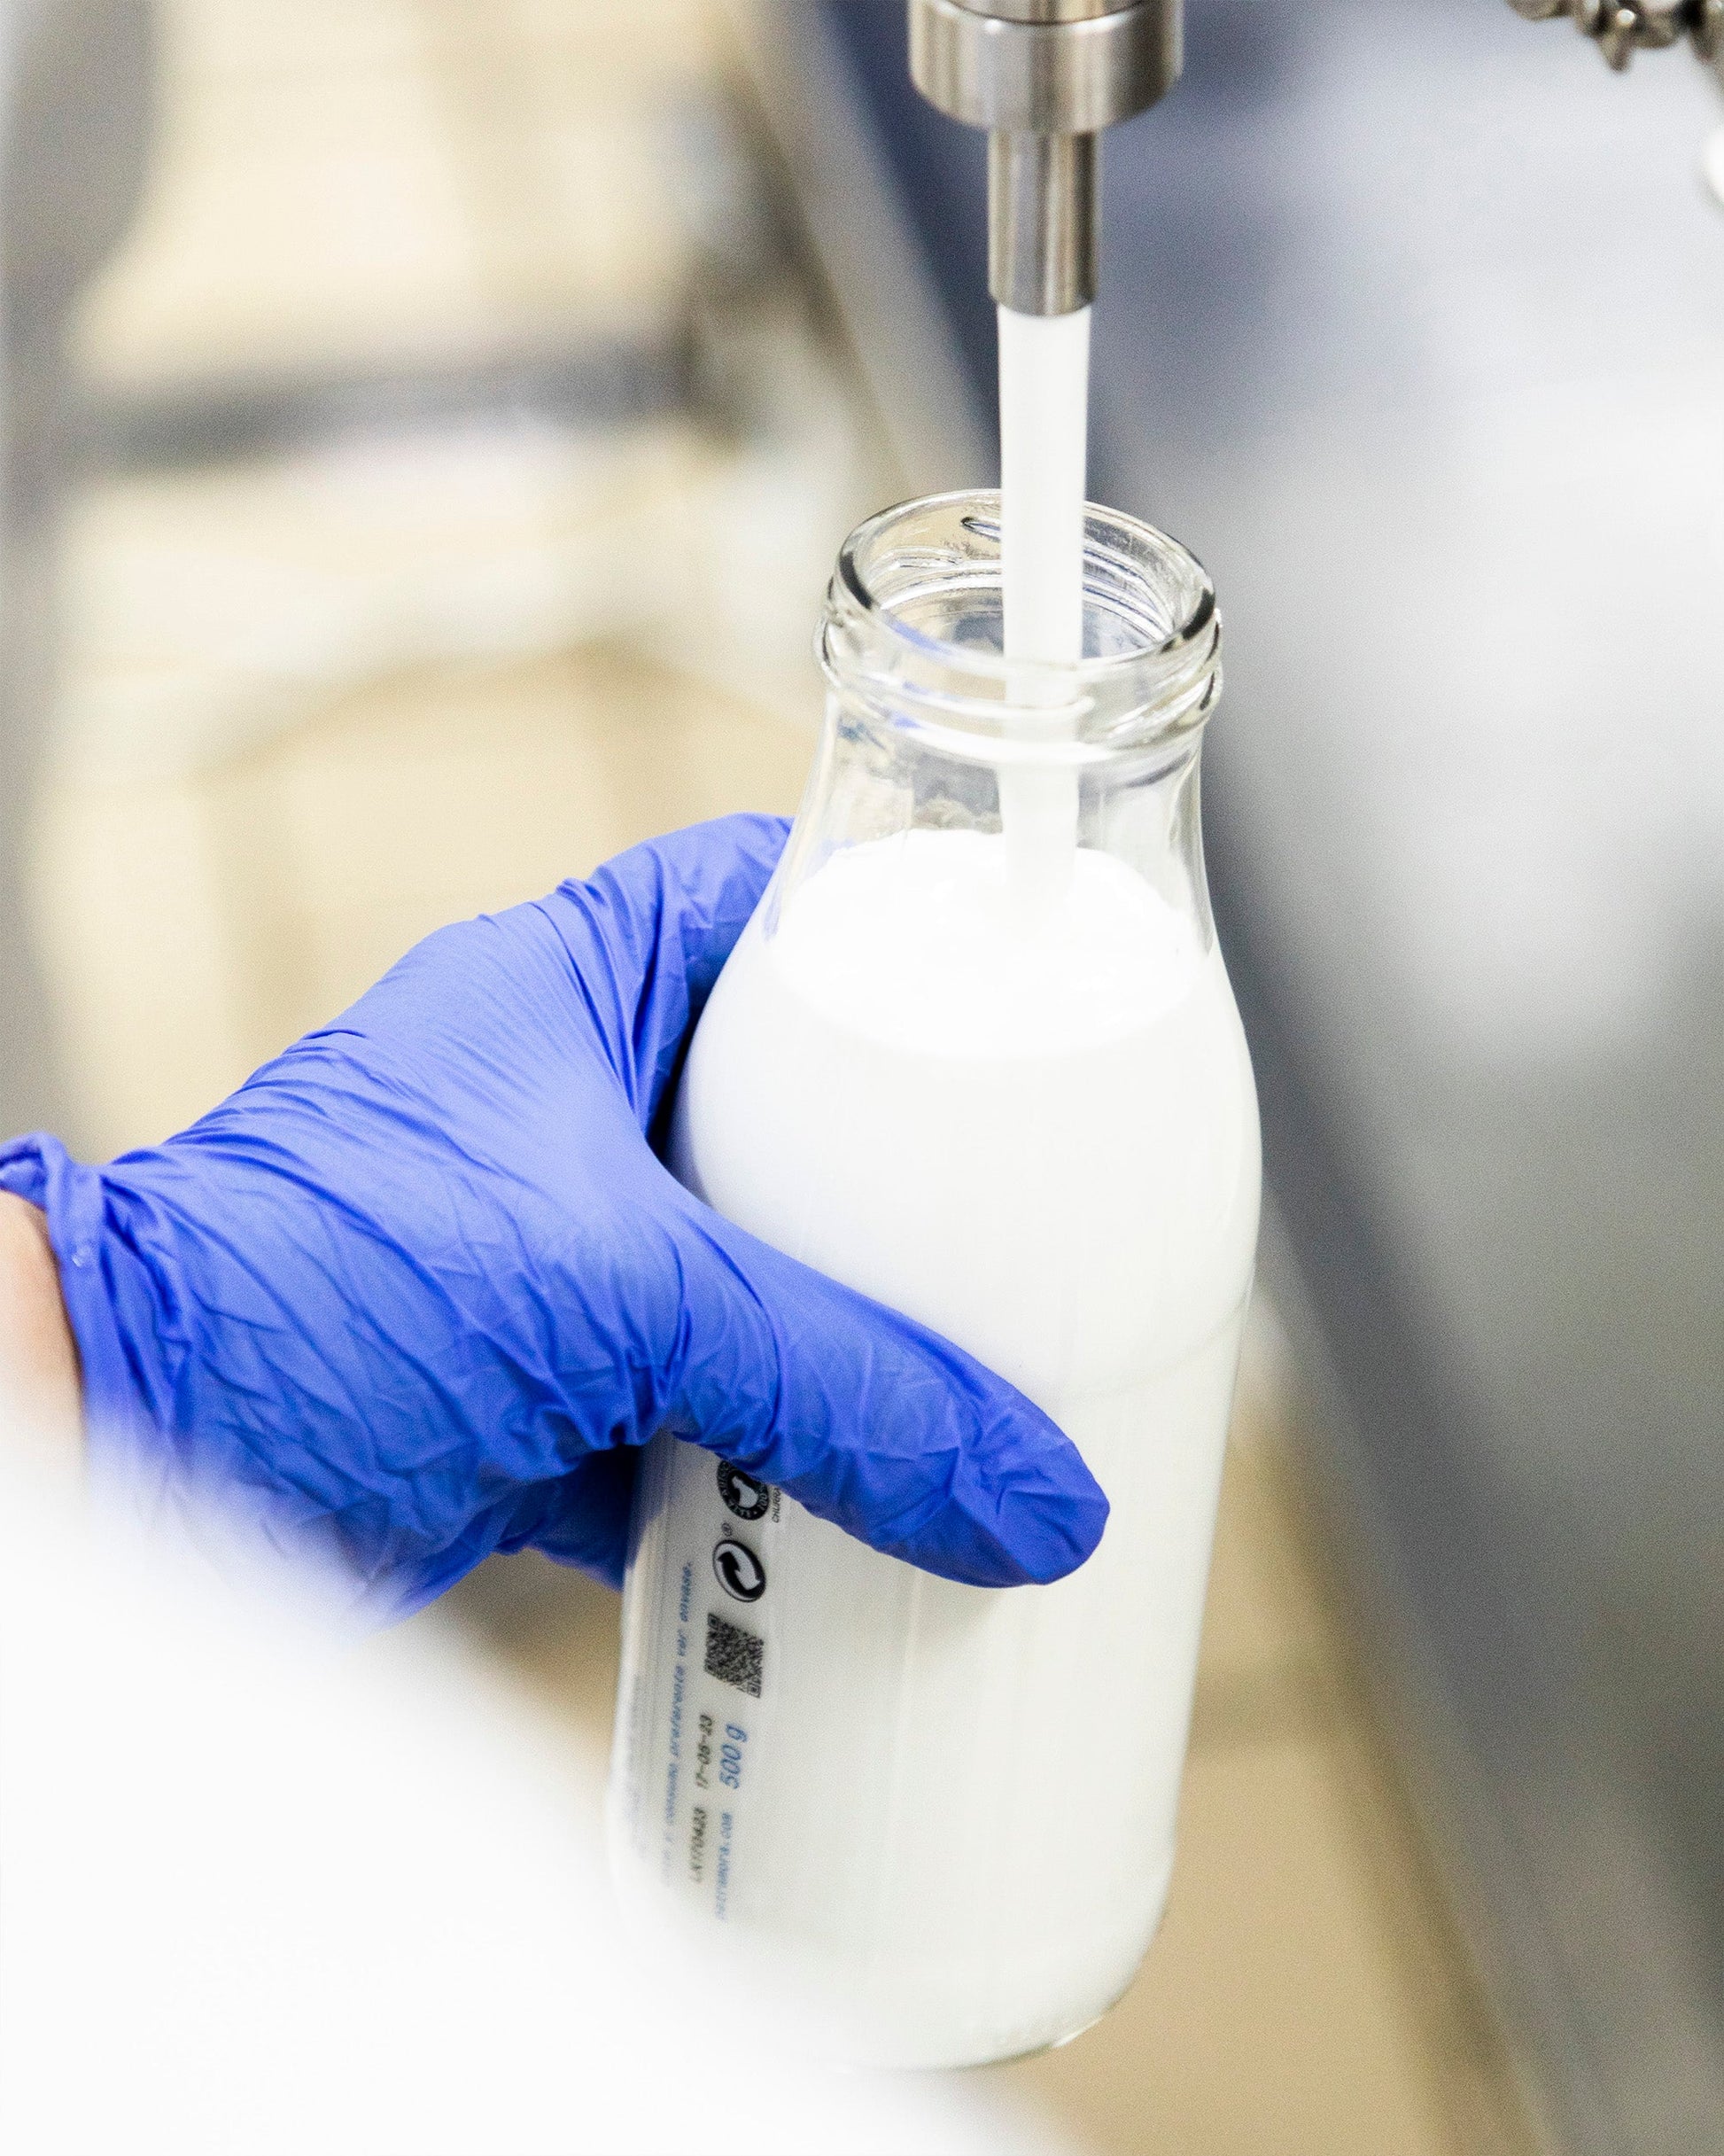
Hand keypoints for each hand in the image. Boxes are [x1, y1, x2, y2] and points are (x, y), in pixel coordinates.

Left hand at [0, 817, 1105, 1615]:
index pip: (762, 902)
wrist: (122, 1454)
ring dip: (836, 1338)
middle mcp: (562, 1108)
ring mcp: (546, 1254)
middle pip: (779, 1115)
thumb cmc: (308, 1282)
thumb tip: (1034, 1495)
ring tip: (975, 1372)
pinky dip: (761, 1468)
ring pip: (740, 1278)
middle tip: (1027, 1219)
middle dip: (894, 1179)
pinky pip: (687, 1419)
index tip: (1009, 991)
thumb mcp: (616, 1293)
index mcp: (572, 988)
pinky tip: (853, 1508)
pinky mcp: (529, 1396)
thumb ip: (836, 1382)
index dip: (884, 928)